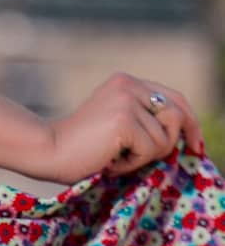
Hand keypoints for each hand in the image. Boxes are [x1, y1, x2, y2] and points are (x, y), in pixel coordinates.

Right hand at [36, 71, 206, 185]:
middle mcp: (129, 84)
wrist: (50, 150)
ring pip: (165, 139)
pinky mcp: (124, 119)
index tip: (196, 146)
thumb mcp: (120, 125)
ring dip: (145, 157)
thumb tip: (188, 137)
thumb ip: (146, 120)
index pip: (175, 98)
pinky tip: (111, 160)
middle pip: (178, 116)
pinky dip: (134, 163)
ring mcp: (126, 100)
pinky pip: (151, 150)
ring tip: (117, 157)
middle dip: (171, 144)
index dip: (190, 123)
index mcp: (126, 82)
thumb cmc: (83, 146)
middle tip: (144, 160)